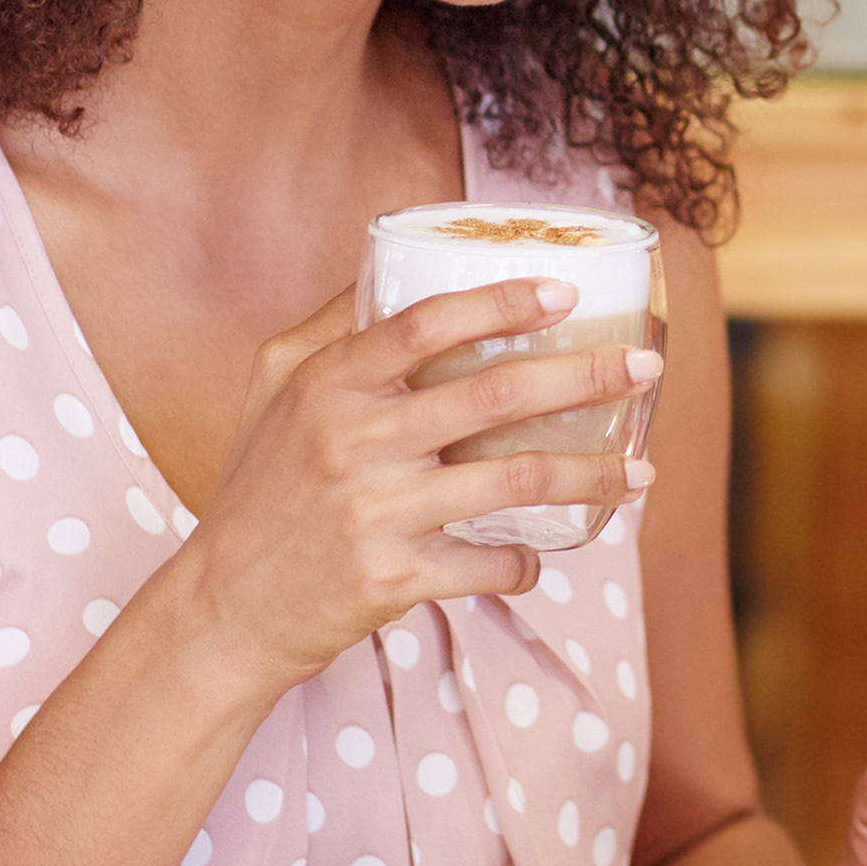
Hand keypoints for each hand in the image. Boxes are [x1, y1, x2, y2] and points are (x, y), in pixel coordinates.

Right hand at [170, 276, 660, 692]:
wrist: (222, 609)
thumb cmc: (258, 491)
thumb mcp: (273, 391)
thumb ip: (333, 327)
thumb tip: (390, 255)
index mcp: (329, 384)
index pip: (425, 321)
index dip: (503, 301)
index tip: (566, 292)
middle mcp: (353, 440)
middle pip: (494, 395)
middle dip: (586, 376)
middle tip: (644, 367)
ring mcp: (375, 511)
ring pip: (514, 481)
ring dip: (592, 475)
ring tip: (643, 471)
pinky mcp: (392, 578)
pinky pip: (491, 563)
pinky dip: (529, 562)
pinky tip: (543, 555)